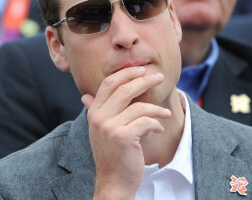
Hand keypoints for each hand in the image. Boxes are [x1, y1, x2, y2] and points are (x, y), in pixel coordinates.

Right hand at [81, 66, 170, 199]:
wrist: (113, 182)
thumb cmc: (111, 153)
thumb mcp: (100, 130)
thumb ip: (96, 110)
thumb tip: (85, 96)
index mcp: (94, 112)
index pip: (109, 83)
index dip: (126, 73)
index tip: (141, 70)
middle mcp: (99, 117)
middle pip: (125, 89)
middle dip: (145, 80)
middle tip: (159, 77)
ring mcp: (110, 127)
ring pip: (139, 106)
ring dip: (157, 108)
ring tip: (165, 113)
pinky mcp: (123, 137)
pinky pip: (146, 121)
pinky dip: (156, 123)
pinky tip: (159, 128)